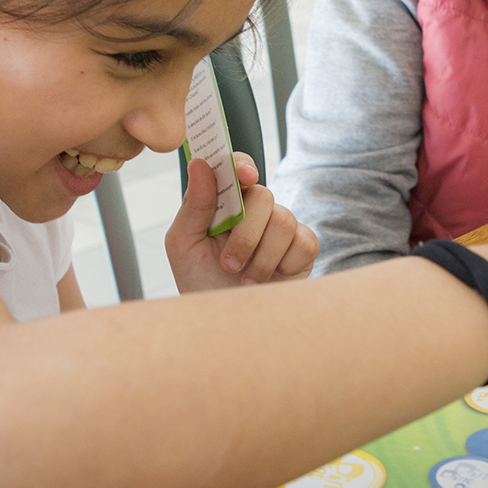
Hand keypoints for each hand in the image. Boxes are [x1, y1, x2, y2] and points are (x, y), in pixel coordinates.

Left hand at [166, 154, 319, 292]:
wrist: (224, 323)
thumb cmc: (199, 280)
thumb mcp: (184, 243)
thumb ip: (193, 204)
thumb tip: (199, 164)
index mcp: (225, 200)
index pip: (237, 166)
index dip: (242, 165)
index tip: (245, 176)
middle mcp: (255, 209)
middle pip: (263, 196)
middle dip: (245, 234)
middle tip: (229, 265)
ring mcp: (282, 227)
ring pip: (283, 220)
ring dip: (260, 257)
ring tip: (245, 280)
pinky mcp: (303, 249)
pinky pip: (303, 242)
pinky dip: (281, 265)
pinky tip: (267, 281)